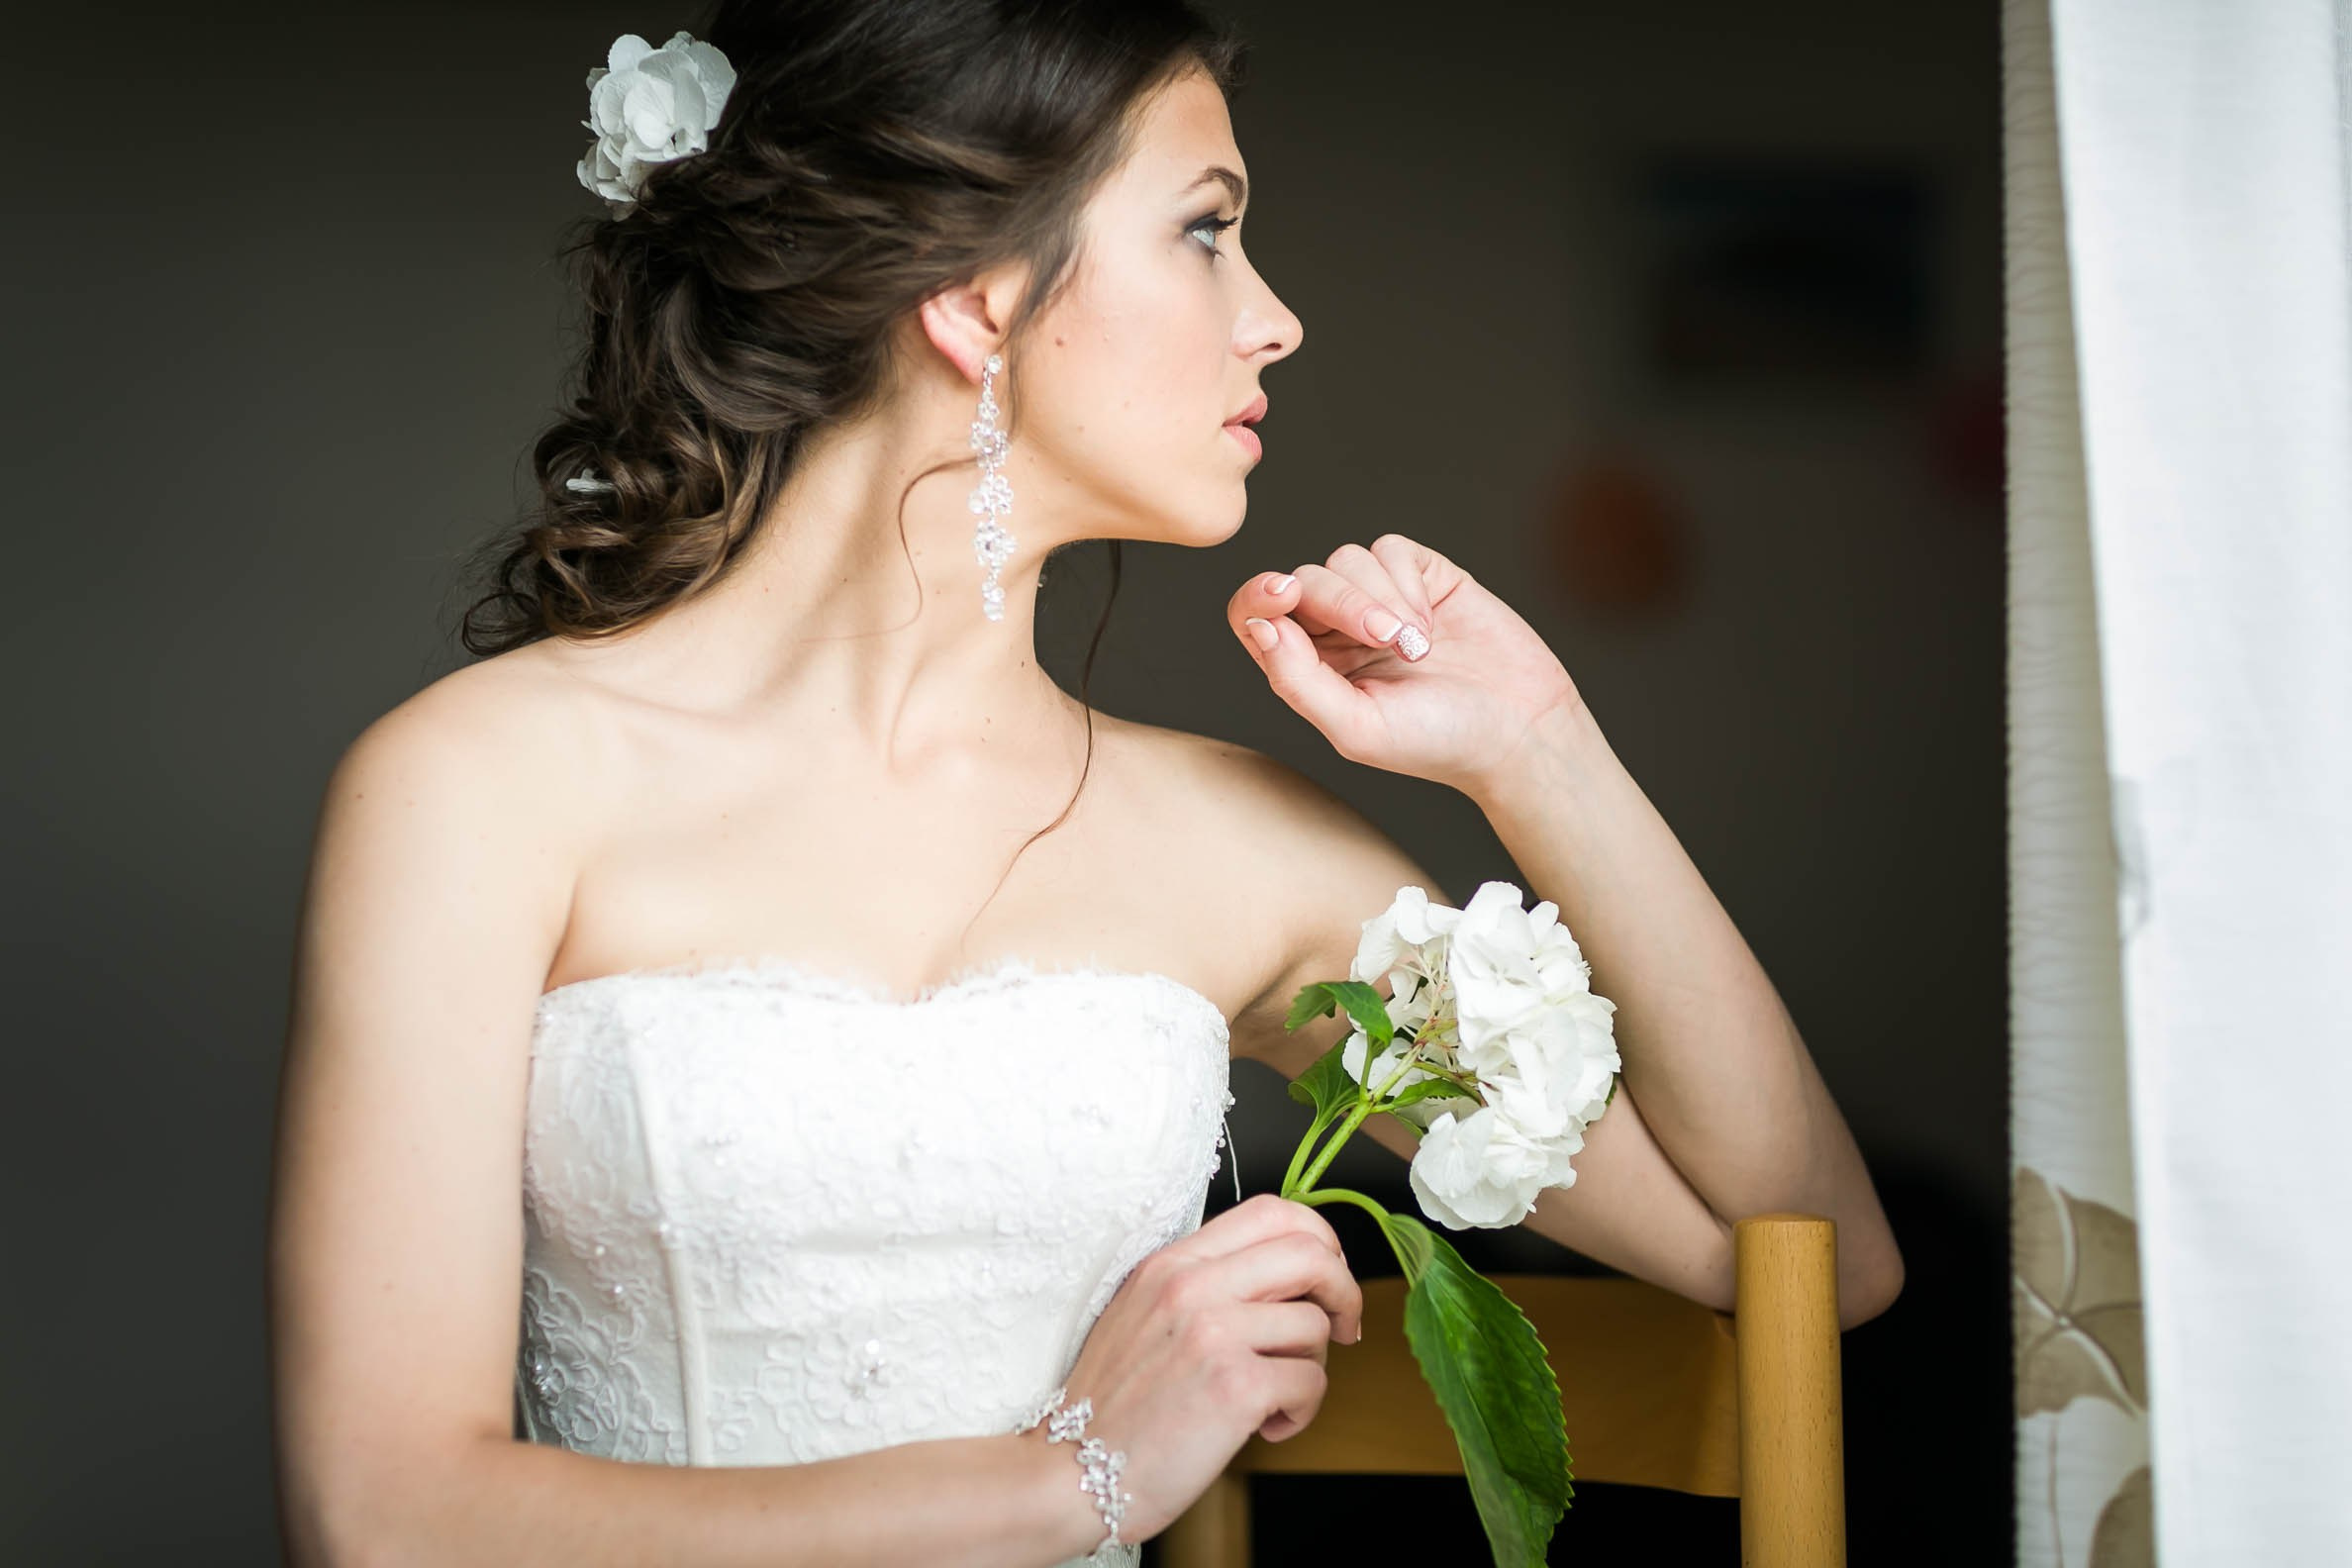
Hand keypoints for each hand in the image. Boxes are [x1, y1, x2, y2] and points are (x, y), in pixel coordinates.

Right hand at [1045, 1193, 1364, 1540]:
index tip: (1326, 1277)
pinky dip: (1301, 1411)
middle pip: (1310, 1253)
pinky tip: (1267, 1427)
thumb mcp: (1143, 1315)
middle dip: (1344, 1290)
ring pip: (1315, 1325)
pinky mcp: (1234, 1387)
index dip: (1318, 1240)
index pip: (1272, 1212)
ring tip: (1274, 1398)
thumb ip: (1203, 1285)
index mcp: (1171, 1263)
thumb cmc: (1114, 1406)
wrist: (1072, 1473)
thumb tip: (1284, 1280)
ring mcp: (1212, 1333)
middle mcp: (1190, 1286)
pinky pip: (1310, 1382)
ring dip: (1312, 1367)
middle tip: (1343, 1327)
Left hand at [1228, 534, 1582, 795]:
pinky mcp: (1423, 576)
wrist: (1519, 728)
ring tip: (1418, 645)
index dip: (1258, 596)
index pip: (1256, 615)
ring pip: (1345, 559)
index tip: (1284, 596)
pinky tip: (1431, 620)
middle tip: (1387, 640)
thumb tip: (1262, 626)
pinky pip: (1389, 549)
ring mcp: (1380, 599)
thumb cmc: (1435, 741)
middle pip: (1304, 581)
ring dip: (1380, 598)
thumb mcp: (1355, 727)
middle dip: (1341, 602)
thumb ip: (1297, 680)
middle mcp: (1336, 630)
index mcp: (1309, 667)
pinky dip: (1406, 581)